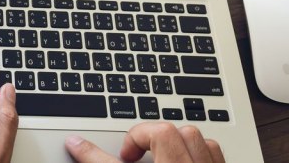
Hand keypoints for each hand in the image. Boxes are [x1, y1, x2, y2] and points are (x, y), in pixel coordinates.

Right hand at [65, 122, 224, 162]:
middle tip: (139, 158)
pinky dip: (200, 159)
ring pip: (205, 144)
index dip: (133, 139)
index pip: (157, 132)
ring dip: (182, 146)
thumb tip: (74, 144)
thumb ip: (98, 160)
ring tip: (162, 160)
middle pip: (182, 132)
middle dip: (157, 139)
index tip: (122, 156)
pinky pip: (217, 161)